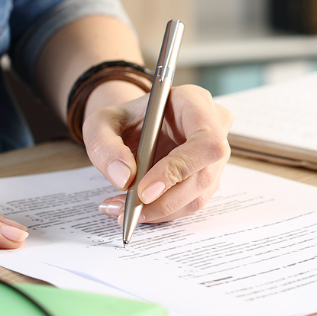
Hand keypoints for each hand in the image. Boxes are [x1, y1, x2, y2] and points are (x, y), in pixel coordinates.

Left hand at [83, 84, 232, 223]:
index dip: (179, 169)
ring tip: (121, 210)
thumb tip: (124, 178)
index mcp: (194, 102)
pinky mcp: (208, 179)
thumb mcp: (102, 123)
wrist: (134, 127)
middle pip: (203, 175)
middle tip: (127, 210)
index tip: (144, 191)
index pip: (205, 141)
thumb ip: (105, 145)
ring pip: (197, 195)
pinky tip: (134, 209)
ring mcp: (215, 157)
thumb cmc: (124, 120)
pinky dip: (161, 213)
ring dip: (160, 211)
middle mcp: (214, 128)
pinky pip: (190, 204)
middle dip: (164, 200)